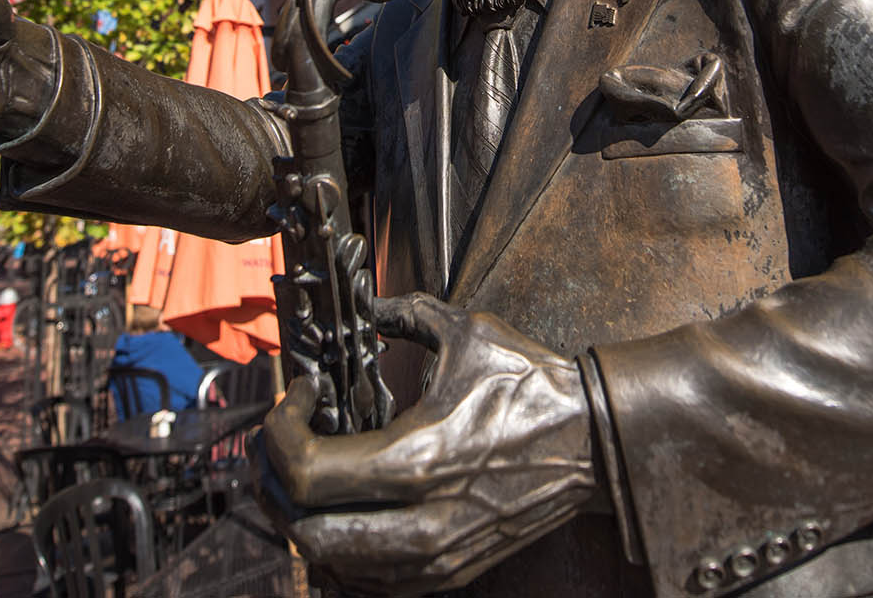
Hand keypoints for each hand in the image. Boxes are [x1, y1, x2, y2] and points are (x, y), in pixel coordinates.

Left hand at [258, 294, 600, 594]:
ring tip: (301, 475)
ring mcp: (435, 555)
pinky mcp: (450, 570)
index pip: (306, 472)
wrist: (598, 443)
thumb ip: (407, 314)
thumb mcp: (469, 332)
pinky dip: (341, 552)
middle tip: (280, 442)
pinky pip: (371, 581)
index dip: (280, 431)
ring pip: (333, 564)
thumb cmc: (534, 386)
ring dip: (302, 522)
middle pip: (306, 532)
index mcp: (416, 458)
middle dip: (274, 485)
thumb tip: (369, 303)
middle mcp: (419, 519)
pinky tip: (340, 512)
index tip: (299, 396)